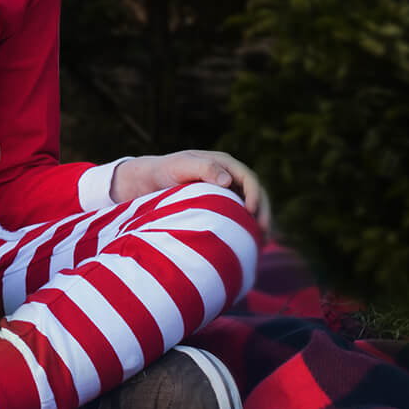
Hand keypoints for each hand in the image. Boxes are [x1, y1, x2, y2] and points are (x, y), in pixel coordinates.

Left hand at [112, 150, 271, 228]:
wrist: (145, 181)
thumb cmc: (162, 170)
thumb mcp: (179, 166)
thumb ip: (202, 168)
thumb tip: (228, 181)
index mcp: (223, 164)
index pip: (248, 178)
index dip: (255, 195)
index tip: (251, 212)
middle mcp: (229, 177)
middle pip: (256, 194)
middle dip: (263, 213)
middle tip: (263, 234)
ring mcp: (226, 193)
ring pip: (250, 208)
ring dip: (258, 224)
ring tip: (260, 243)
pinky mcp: (219, 207)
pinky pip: (238, 218)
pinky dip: (245, 229)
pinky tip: (246, 245)